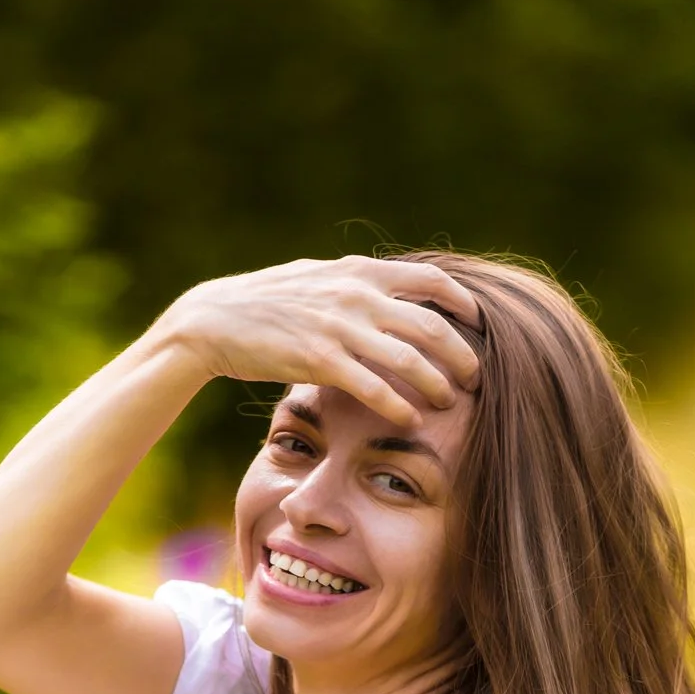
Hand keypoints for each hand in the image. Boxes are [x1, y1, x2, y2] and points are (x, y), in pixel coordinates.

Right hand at [159, 256, 481, 428]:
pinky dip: (398, 406)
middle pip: (432, 326)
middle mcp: (357, 294)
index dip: (464, 306)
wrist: (214, 321)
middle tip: (476, 380)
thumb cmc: (266, 304)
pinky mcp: (319, 360)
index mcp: (361, 272)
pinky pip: (373, 387)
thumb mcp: (317, 278)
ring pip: (409, 359)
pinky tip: (411, 421)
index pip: (433, 282)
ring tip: (450, 403)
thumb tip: (386, 292)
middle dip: (461, 356)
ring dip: (437, 384)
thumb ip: (355, 285)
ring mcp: (339, 326)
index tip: (480, 328)